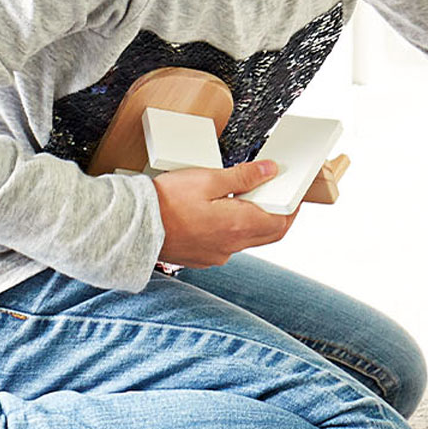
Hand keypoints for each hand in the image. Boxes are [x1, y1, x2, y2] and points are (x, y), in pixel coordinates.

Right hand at [153, 160, 296, 267]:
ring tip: (248, 198)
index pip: (280, 222)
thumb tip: (269, 170)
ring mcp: (216, 255)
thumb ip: (242, 176)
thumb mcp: (208, 179)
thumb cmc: (166, 202)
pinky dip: (235, 229)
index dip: (292, 208)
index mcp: (237, 226)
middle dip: (279, 215)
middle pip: (269, 234)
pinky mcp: (202, 257)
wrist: (132, 227)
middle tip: (279, 195)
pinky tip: (223, 212)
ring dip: (256, 221)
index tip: (295, 194)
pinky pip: (228, 245)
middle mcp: (230, 246)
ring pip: (248, 239)